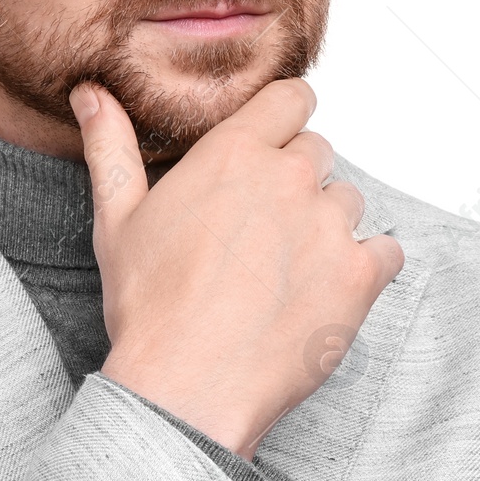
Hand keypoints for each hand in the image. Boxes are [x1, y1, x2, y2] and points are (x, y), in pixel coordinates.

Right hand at [71, 77, 404, 458]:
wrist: (187, 386)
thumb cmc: (149, 307)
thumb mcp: (117, 219)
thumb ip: (110, 146)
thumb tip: (92, 94)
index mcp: (233, 152)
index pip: (292, 97)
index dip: (285, 118)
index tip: (275, 143)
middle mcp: (289, 178)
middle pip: (319, 151)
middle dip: (297, 180)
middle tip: (263, 227)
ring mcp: (330, 226)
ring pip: (349, 201)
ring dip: (327, 224)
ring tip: (286, 268)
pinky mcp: (360, 275)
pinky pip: (387, 251)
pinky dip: (367, 266)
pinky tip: (326, 290)